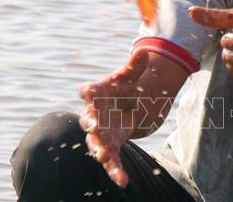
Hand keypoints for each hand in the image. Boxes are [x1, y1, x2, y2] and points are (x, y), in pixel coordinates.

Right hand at [78, 50, 148, 187]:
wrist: (125, 106)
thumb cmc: (122, 89)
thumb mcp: (130, 77)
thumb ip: (134, 67)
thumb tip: (145, 51)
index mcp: (97, 95)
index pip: (89, 92)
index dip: (88, 92)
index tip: (86, 91)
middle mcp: (95, 115)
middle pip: (89, 120)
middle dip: (91, 124)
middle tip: (93, 126)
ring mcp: (101, 134)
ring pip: (97, 144)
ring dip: (99, 150)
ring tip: (103, 156)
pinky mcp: (111, 147)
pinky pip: (112, 161)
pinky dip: (116, 171)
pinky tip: (123, 181)